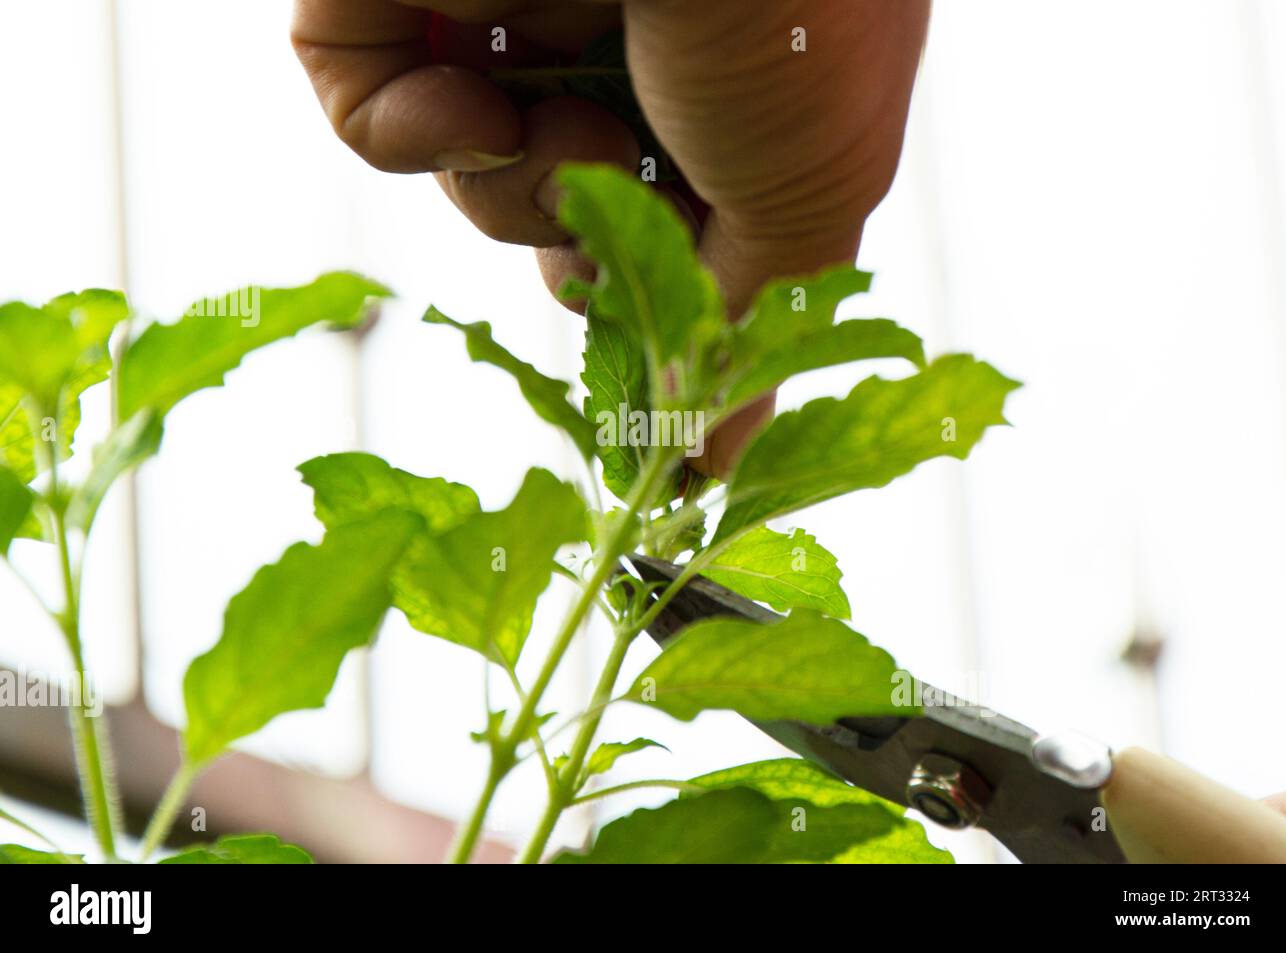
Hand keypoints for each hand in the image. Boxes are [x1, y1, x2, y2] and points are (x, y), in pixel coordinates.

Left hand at [292, 0, 930, 474]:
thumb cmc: (790, 8)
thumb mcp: (806, 195)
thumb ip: (749, 332)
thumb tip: (711, 464)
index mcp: (722, 81)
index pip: (661, 226)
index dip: (649, 287)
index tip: (656, 337)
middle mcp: (618, 44)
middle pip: (562, 217)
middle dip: (585, 243)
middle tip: (619, 204)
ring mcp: (506, 12)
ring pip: (472, 181)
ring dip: (518, 189)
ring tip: (571, 125)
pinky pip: (369, 116)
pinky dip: (416, 138)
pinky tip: (480, 101)